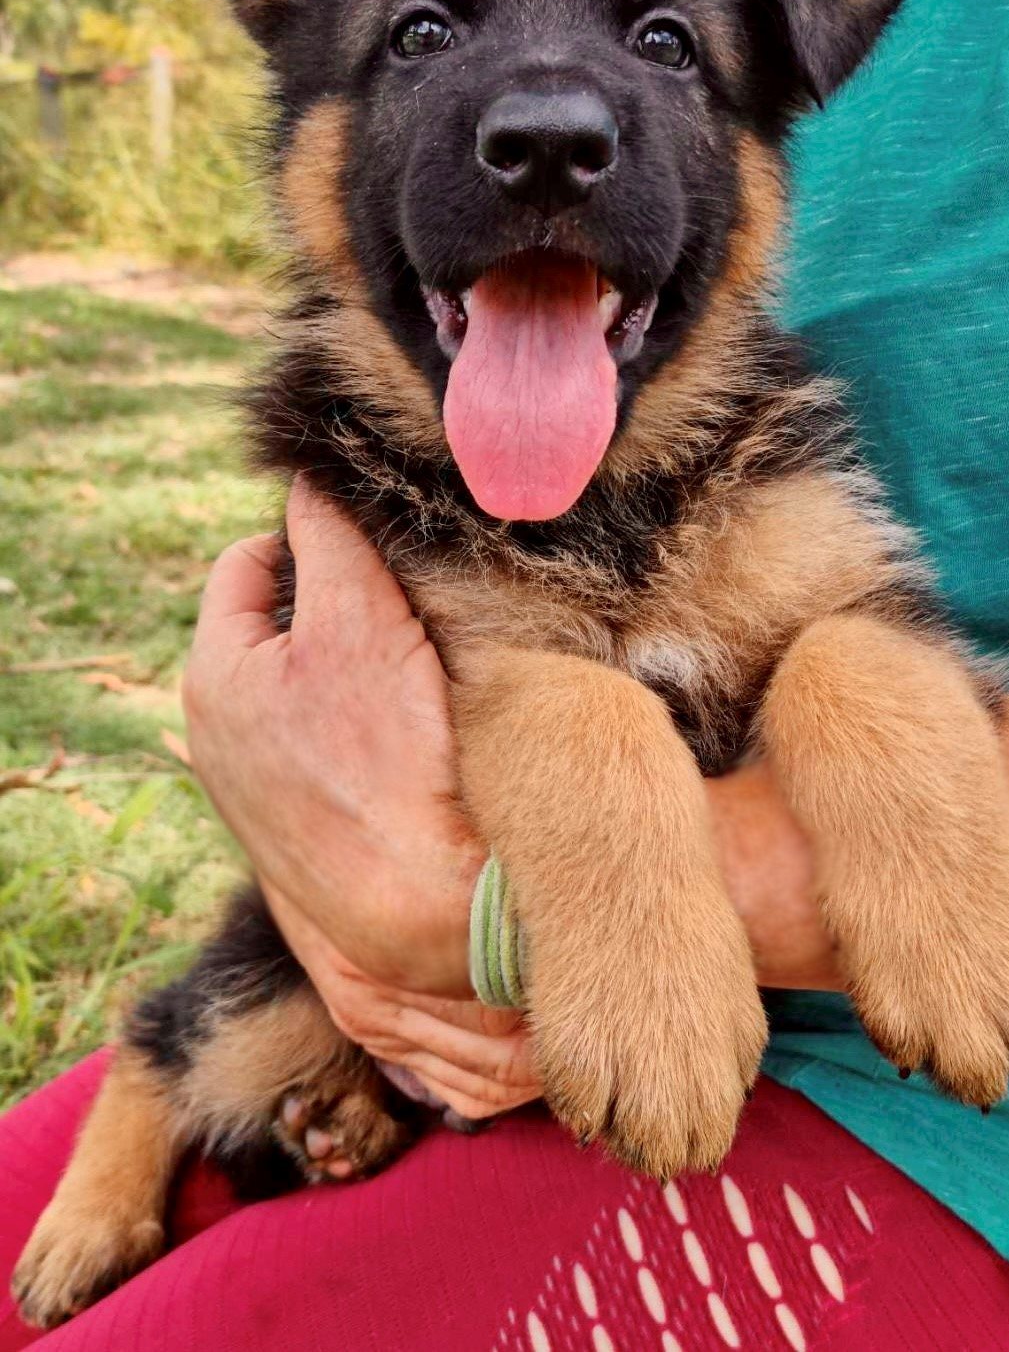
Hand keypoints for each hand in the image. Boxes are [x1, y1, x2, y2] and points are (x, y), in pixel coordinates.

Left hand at [183, 476, 537, 1115]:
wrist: (420, 908)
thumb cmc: (386, 758)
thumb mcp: (359, 617)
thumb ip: (329, 534)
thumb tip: (311, 477)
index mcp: (212, 671)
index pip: (248, 560)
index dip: (313, 538)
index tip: (376, 553)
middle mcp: (213, 731)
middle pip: (276, 623)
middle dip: (337, 604)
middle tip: (405, 612)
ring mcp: (251, 785)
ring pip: (303, 684)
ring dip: (352, 666)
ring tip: (415, 676)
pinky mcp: (294, 825)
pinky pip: (322, 742)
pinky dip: (361, 724)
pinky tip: (408, 740)